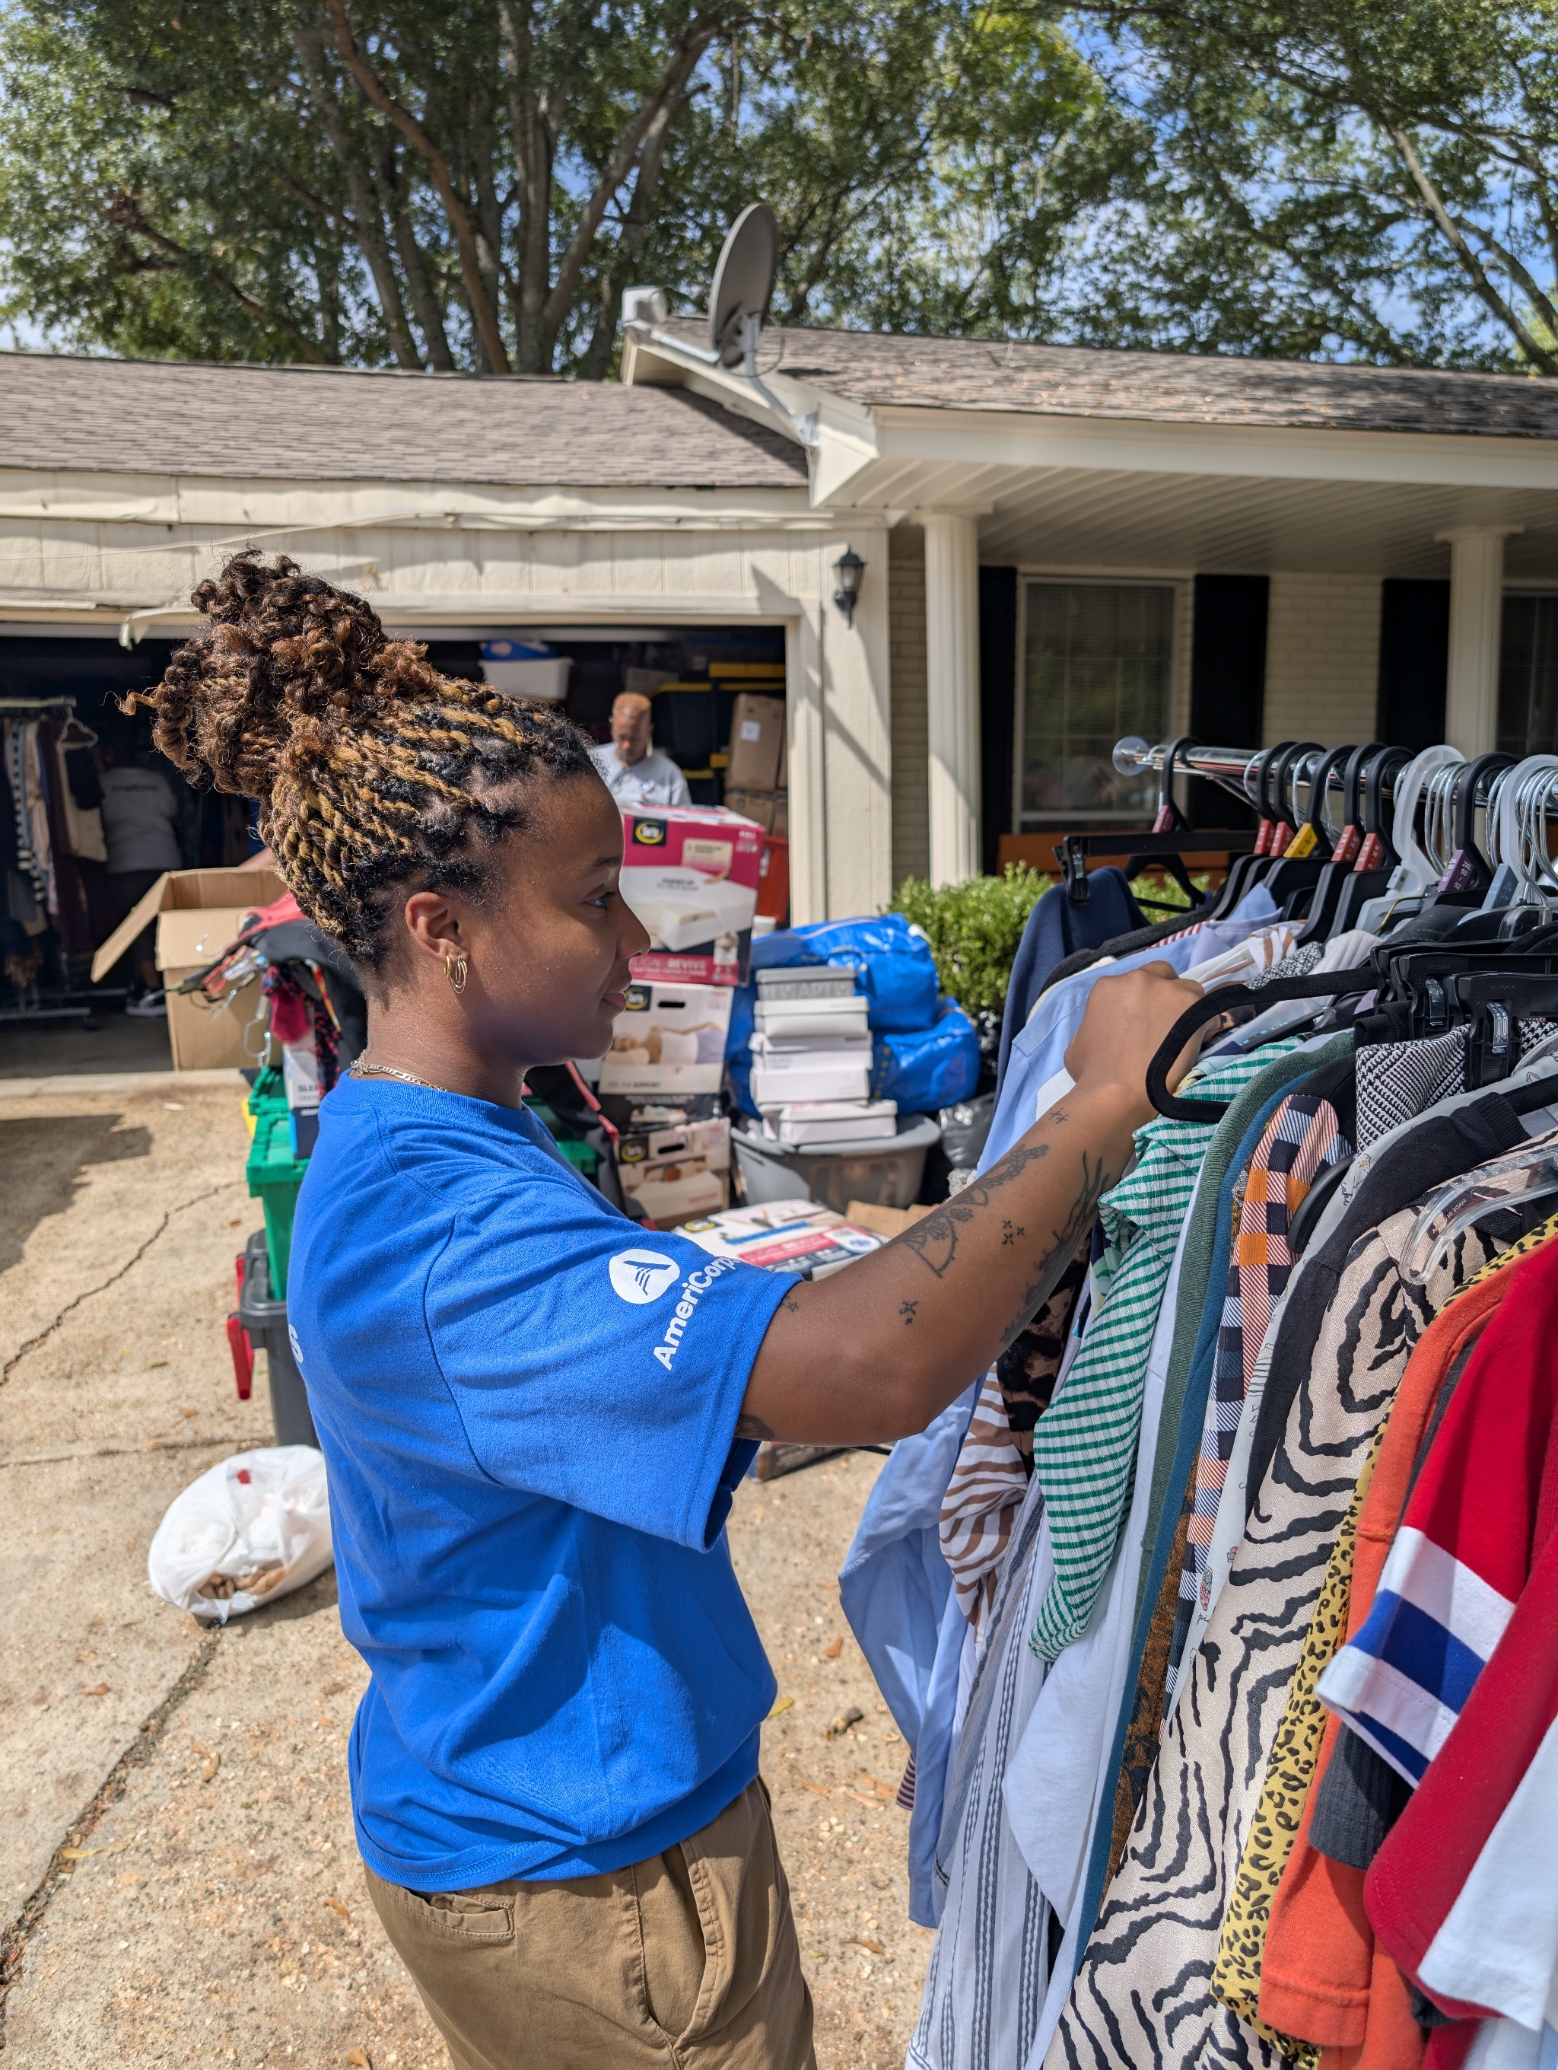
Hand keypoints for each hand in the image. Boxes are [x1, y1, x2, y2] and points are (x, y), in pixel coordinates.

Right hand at [1063, 962, 1203, 1125]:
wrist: (1117, 1093)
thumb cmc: (1092, 1074)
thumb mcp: (1079, 1042)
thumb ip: (1096, 1024)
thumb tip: (1108, 1029)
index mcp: (1107, 986)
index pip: (1132, 983)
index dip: (1140, 1002)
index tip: (1144, 1021)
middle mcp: (1137, 979)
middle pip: (1161, 975)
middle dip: (1164, 994)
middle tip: (1165, 1022)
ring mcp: (1166, 989)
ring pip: (1187, 989)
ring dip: (1185, 1008)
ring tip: (1184, 1036)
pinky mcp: (1191, 1004)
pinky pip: (1208, 1009)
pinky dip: (1205, 1024)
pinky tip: (1198, 1043)